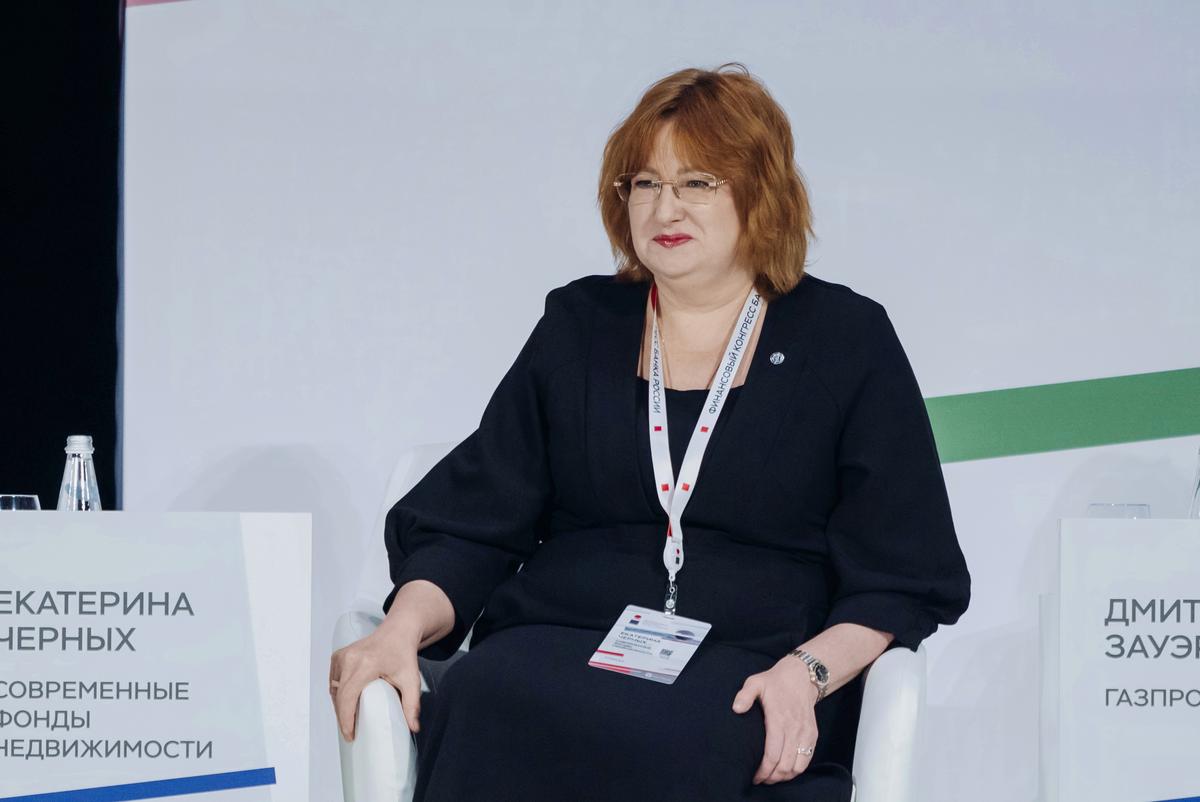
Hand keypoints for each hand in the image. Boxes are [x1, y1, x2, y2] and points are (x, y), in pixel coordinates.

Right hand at [329, 624, 422, 740]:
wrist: (398, 630)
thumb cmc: (404, 653)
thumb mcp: (411, 679)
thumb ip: (412, 704)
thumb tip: (413, 727)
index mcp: (365, 664)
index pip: (348, 696)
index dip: (346, 718)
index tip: (350, 735)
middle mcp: (350, 658)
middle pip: (339, 696)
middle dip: (342, 717)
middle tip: (350, 734)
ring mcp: (342, 656)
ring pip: (334, 689)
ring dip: (339, 706)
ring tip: (349, 720)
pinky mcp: (339, 655)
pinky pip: (333, 680)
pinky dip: (337, 694)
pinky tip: (345, 704)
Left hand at [731, 657, 819, 784]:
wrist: (801, 676)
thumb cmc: (774, 681)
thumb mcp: (755, 682)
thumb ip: (745, 695)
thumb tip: (736, 709)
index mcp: (779, 719)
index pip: (773, 753)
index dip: (764, 769)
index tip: (754, 776)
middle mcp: (794, 728)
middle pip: (785, 765)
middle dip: (772, 777)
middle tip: (760, 779)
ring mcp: (805, 733)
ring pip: (798, 766)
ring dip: (785, 776)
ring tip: (772, 777)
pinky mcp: (812, 734)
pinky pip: (807, 759)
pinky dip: (797, 770)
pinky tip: (786, 771)